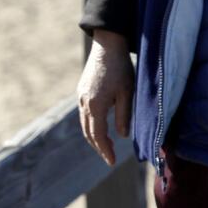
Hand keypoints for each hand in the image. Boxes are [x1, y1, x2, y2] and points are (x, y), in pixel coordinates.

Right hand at [77, 30, 133, 165]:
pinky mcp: (81, 91)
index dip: (105, 150)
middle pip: (88, 133)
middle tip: (109, 156)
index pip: (98, 136)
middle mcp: (84, 104)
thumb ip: (124, 115)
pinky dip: (91, 124)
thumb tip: (122, 136)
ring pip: (85, 124)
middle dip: (99, 146)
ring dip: (94, 136)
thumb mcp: (127, 92)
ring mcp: (80, 97)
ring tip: (106, 144)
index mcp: (95, 106)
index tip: (111, 162)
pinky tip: (100, 125)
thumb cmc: (121, 68)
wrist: (107, 45)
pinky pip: (84, 113)